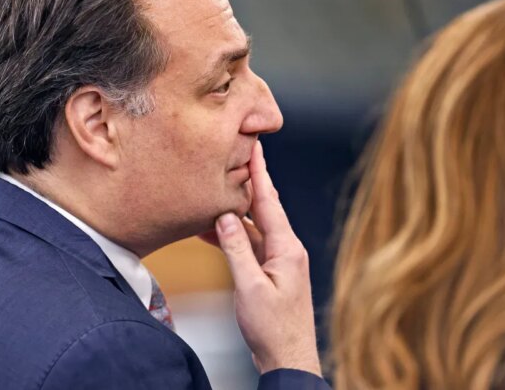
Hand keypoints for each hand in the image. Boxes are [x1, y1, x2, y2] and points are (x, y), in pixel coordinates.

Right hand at [202, 141, 320, 376]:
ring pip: (256, 228)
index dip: (259, 174)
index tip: (254, 147)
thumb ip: (236, 250)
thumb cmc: (273, 328)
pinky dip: (235, 236)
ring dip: (237, 212)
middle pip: (265, 209)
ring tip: (217, 191)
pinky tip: (216, 230)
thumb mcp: (249, 287)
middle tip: (237, 157)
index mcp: (287, 248)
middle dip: (250, 183)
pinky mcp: (272, 273)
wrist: (288, 357)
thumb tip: (225, 217)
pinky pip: (253, 246)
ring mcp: (281, 261)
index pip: (269, 202)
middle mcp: (288, 249)